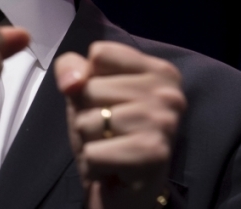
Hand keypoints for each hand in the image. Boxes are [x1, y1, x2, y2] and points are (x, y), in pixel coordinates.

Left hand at [54, 42, 186, 208]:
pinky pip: (93, 151)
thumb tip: (73, 82)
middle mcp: (169, 92)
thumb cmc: (107, 132)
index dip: (90, 78)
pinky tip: (113, 165)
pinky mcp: (154, 154)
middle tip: (109, 130)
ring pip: (88, 119)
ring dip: (89, 139)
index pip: (99, 53)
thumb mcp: (84, 90)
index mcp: (160, 70)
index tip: (108, 99)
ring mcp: (164, 122)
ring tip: (111, 145)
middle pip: (90, 87)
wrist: (125, 188)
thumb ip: (71, 68)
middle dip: (86, 112)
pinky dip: (93, 162)